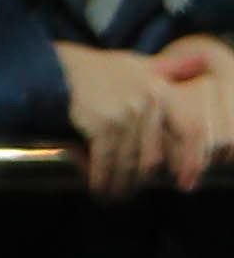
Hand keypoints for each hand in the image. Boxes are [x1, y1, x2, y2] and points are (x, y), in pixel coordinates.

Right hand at [58, 41, 202, 194]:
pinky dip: (102, 179)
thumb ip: (169, 67)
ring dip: (121, 185)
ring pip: (131, 163)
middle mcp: (150, 102)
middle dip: (142, 180)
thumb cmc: (98, 70)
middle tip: (134, 191)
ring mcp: (127, 114)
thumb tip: (199, 62)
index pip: (190, 131)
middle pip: (155, 156)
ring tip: (115, 195)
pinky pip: (107, 161)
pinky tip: (98, 188)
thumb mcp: (138, 63)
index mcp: (164, 90)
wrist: (57, 69)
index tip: (184, 183)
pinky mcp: (103, 125)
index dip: (191, 160)